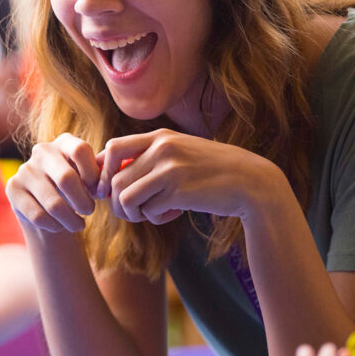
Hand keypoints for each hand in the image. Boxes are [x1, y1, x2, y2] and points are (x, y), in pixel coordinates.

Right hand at [5, 133, 99, 233]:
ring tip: (78, 224)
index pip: (80, 150)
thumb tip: (104, 186)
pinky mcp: (12, 189)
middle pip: (66, 178)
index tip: (98, 192)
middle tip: (89, 211)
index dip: (93, 175)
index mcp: (64, 142)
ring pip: (53, 203)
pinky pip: (38, 216)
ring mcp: (24, 169)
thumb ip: (98, 177)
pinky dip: (55, 226)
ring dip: (71, 220)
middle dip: (83, 202)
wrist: (46, 204)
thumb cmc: (75, 189)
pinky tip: (60, 225)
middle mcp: (42, 151)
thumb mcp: (88, 178)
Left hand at [97, 129, 277, 225]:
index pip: (113, 148)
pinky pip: (148, 211)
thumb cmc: (211, 170)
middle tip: (133, 211)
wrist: (251, 183)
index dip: (103, 172)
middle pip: (114, 180)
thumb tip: (109, 181)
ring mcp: (170, 170)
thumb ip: (149, 159)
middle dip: (117, 203)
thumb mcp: (180, 153)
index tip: (108, 189)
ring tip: (151, 213)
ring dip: (133, 213)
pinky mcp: (179, 192)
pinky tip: (173, 214)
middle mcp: (162, 149)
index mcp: (160, 136)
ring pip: (125, 198)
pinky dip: (156, 218)